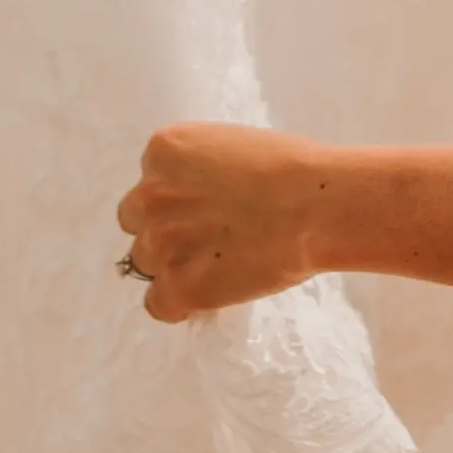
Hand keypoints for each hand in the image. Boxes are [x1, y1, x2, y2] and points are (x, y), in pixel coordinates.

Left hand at [118, 121, 326, 323]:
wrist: (315, 207)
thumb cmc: (294, 168)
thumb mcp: (233, 148)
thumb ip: (203, 170)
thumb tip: (206, 198)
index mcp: (164, 151)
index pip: (150, 181)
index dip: (178, 199)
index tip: (206, 208)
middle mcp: (150, 195)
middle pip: (136, 221)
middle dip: (165, 228)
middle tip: (205, 238)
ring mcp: (160, 243)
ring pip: (144, 262)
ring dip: (172, 265)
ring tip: (215, 267)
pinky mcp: (177, 287)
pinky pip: (158, 305)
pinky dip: (179, 304)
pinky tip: (206, 295)